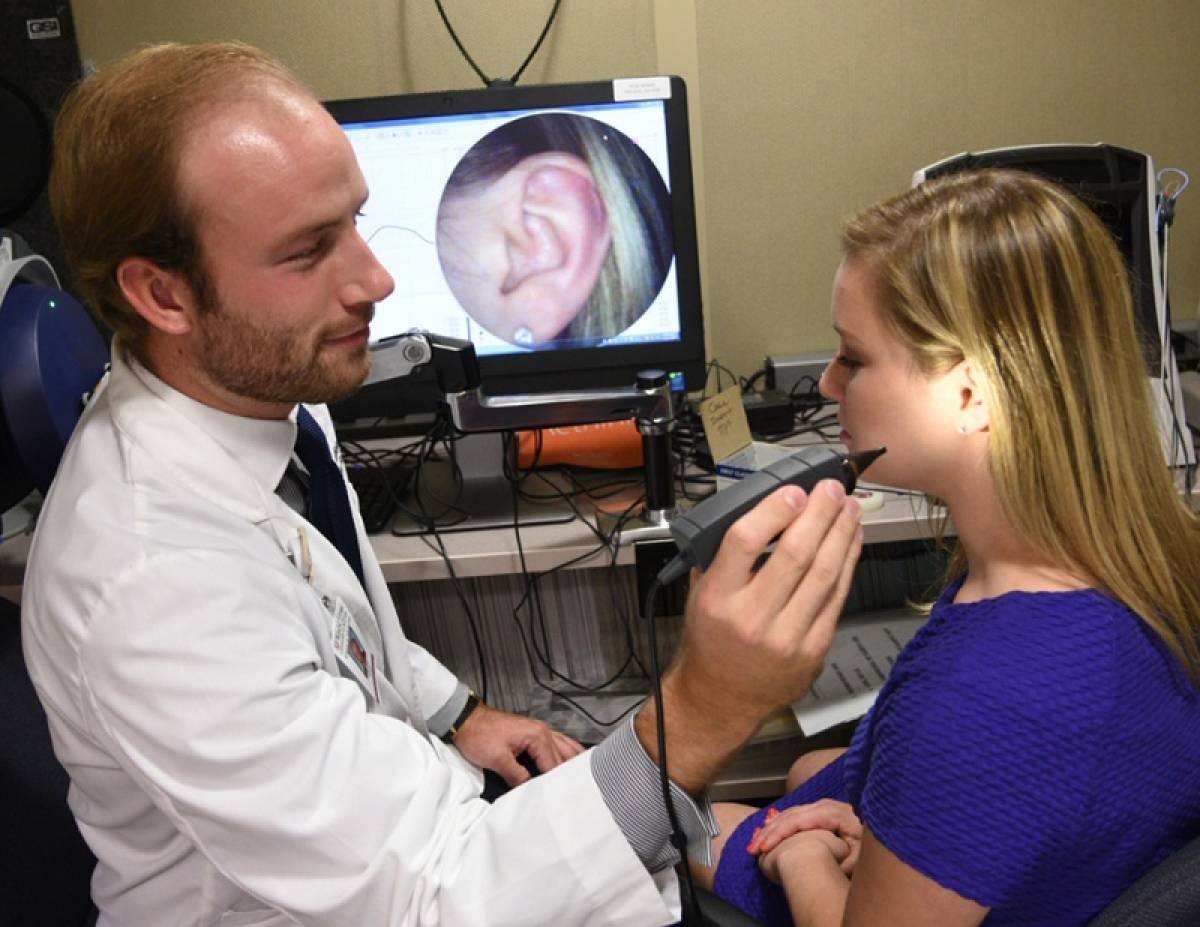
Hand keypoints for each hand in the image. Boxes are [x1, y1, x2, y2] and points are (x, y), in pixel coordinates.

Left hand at [451, 703, 583, 785]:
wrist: (466, 719)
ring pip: (566, 746)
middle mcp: (543, 731)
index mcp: (537, 737)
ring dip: (573, 762)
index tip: (563, 800)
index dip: (557, 784)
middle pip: (564, 757)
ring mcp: (540, 730)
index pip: (554, 765)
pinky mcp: (534, 732)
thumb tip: (531, 790)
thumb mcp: (497, 759)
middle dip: (569, 775)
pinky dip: (566, 752)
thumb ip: (517, 776)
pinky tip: (570, 761)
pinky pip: (557, 742)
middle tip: (576, 795)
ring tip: (581, 780)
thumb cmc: (479, 736)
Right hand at [666, 481, 862, 733]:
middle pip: (795, 553)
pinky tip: (850, 541)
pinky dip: (848, 563)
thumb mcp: (699, 593)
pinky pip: (837, 597)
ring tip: (848, 508)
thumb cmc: (712, 641)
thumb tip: (766, 509)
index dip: (774, 510)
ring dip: (841, 534)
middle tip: (831, 489)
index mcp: (717, 598)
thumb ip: (724, 554)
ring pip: (824, 573)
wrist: (722, 698)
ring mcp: (786, 637)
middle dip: (819, 514)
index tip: (793, 492)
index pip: (745, 541)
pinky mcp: (813, 650)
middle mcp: (751, 618)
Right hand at [748, 800, 862, 876]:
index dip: (779, 834)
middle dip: (768, 832)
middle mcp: (823, 805)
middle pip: (788, 816)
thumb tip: (832, 864)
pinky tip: (767, 832)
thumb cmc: (871, 838)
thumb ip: (848, 859)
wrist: (880, 823)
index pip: (798, 821)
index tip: (764, 848)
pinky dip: (778, 824)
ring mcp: (819, 806)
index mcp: (832, 813)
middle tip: (751, 849)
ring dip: (769, 829)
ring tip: (754, 844)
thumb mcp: (864, 852)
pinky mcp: (818, 811)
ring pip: (788, 814)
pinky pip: (793, 815)